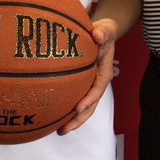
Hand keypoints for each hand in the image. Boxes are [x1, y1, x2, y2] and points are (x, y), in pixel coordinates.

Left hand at [58, 18, 117, 134]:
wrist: (102, 32)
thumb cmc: (104, 31)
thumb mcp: (106, 29)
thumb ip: (104, 32)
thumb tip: (98, 35)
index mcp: (104, 73)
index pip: (97, 89)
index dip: (89, 100)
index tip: (78, 108)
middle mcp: (97, 83)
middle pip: (90, 106)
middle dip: (78, 119)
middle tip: (64, 130)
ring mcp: (90, 85)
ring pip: (83, 107)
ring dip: (72, 119)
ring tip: (58, 130)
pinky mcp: (82, 85)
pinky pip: (75, 99)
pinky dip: (67, 109)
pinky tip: (53, 115)